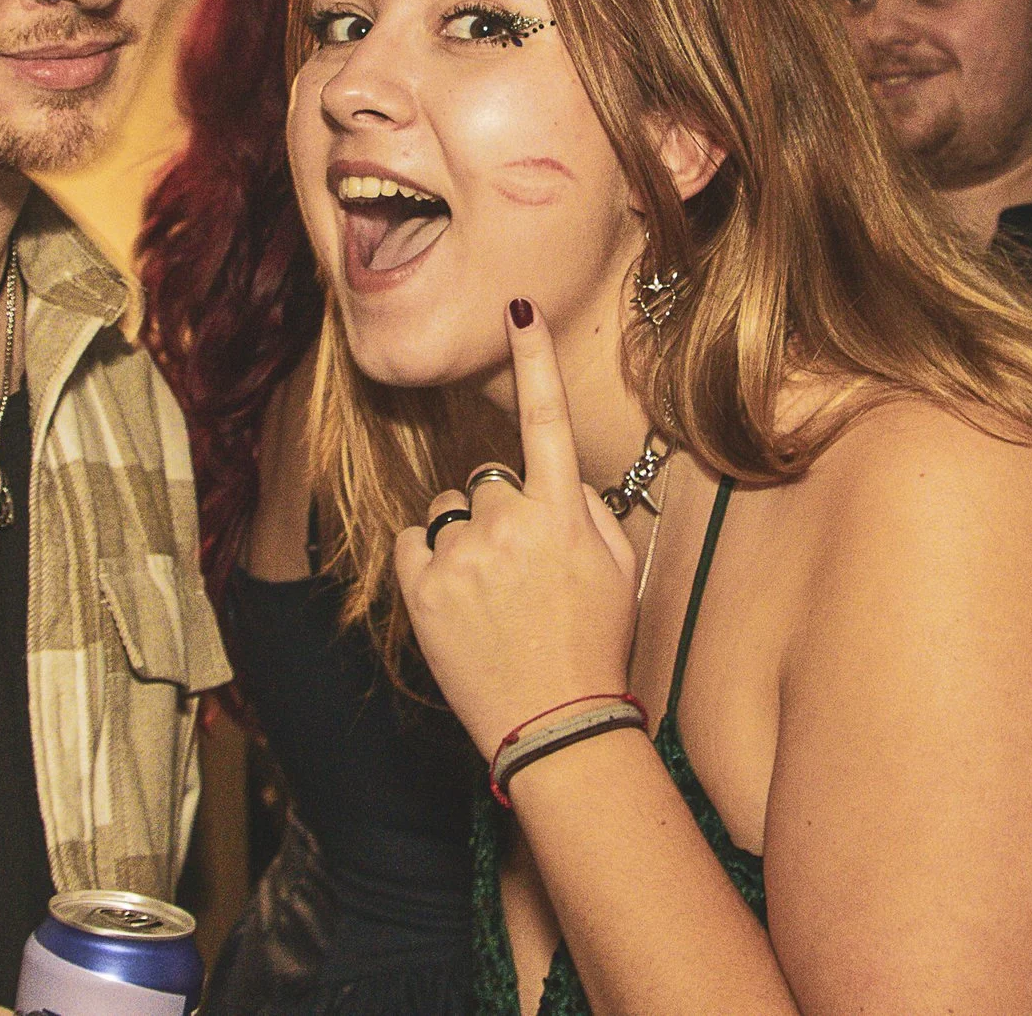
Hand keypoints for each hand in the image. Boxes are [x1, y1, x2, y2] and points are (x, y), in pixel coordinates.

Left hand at [394, 297, 639, 756]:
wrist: (556, 725)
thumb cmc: (595, 646)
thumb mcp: (617, 570)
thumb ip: (585, 509)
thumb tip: (556, 477)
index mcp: (563, 513)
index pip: (546, 417)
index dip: (533, 357)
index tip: (517, 305)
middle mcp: (510, 522)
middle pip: (485, 478)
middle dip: (497, 510)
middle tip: (519, 571)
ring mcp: (461, 555)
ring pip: (447, 509)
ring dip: (462, 538)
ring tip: (489, 595)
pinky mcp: (420, 587)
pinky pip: (414, 540)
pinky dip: (429, 563)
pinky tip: (457, 602)